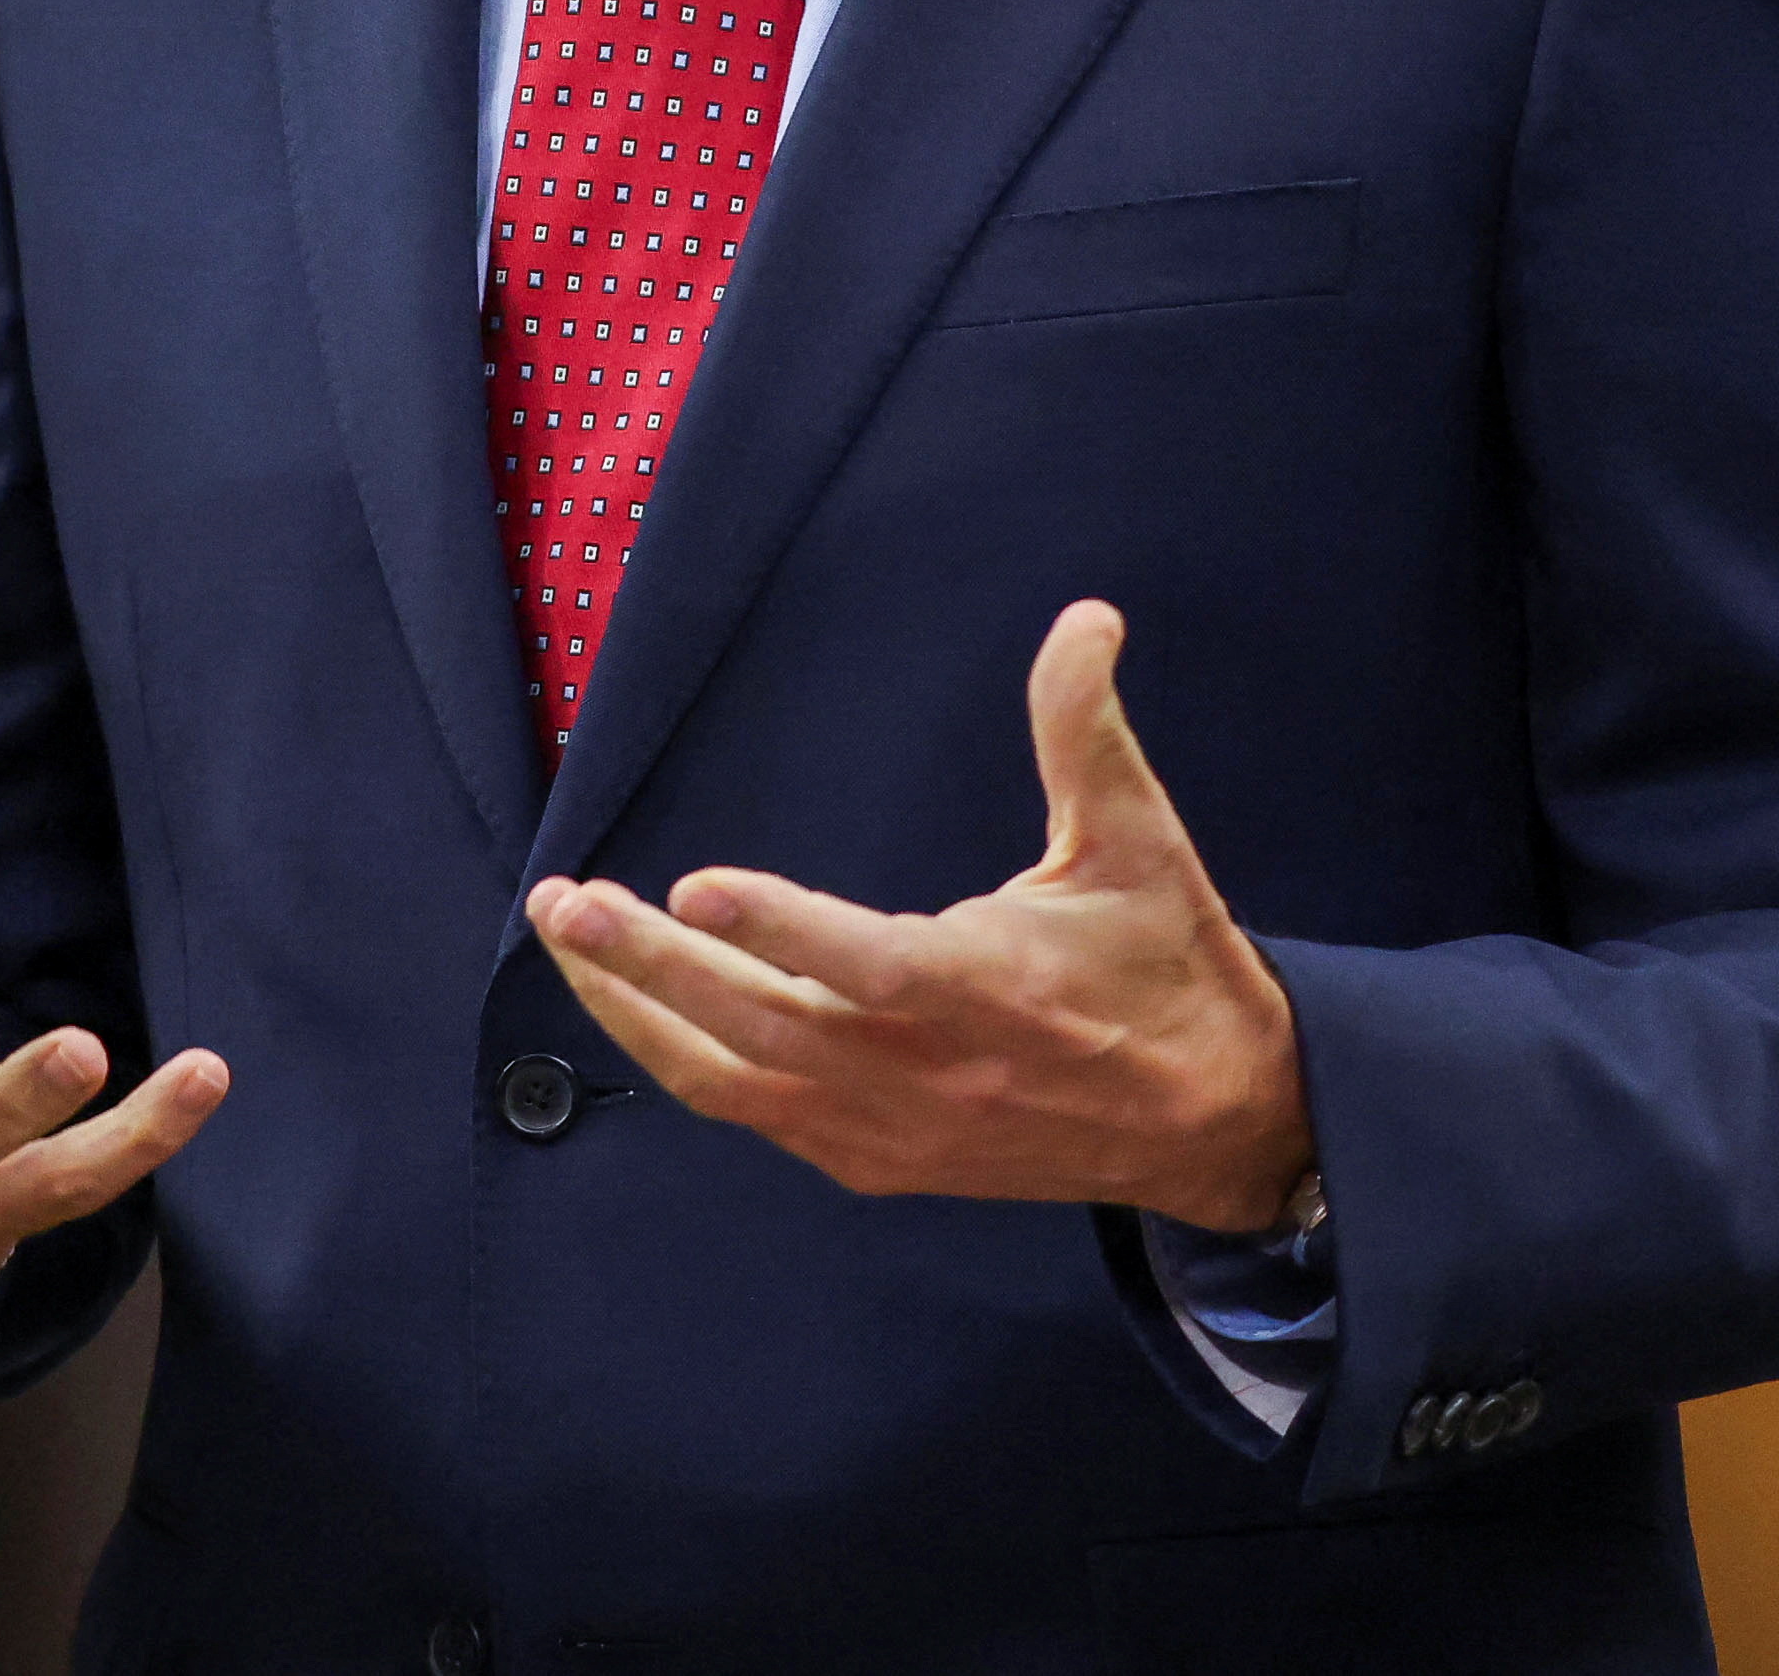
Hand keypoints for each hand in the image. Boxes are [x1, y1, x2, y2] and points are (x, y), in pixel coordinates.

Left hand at [520, 599, 1313, 1235]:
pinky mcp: (878, 1160)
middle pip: (761, 1031)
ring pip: (732, 1083)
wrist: (1210, 1120)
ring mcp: (895, 1130)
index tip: (689, 887)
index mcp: (994, 992)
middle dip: (647, 971)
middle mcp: (931, 1074)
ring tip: (569, 937)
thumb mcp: (1139, 841)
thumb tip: (1086, 618)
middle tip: (568, 904)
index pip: (868, 966)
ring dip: (639, 1014)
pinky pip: (754, 1113)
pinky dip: (685, 1060)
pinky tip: (636, 1004)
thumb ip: (1086, 730)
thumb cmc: (1167, 965)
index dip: (779, 930)